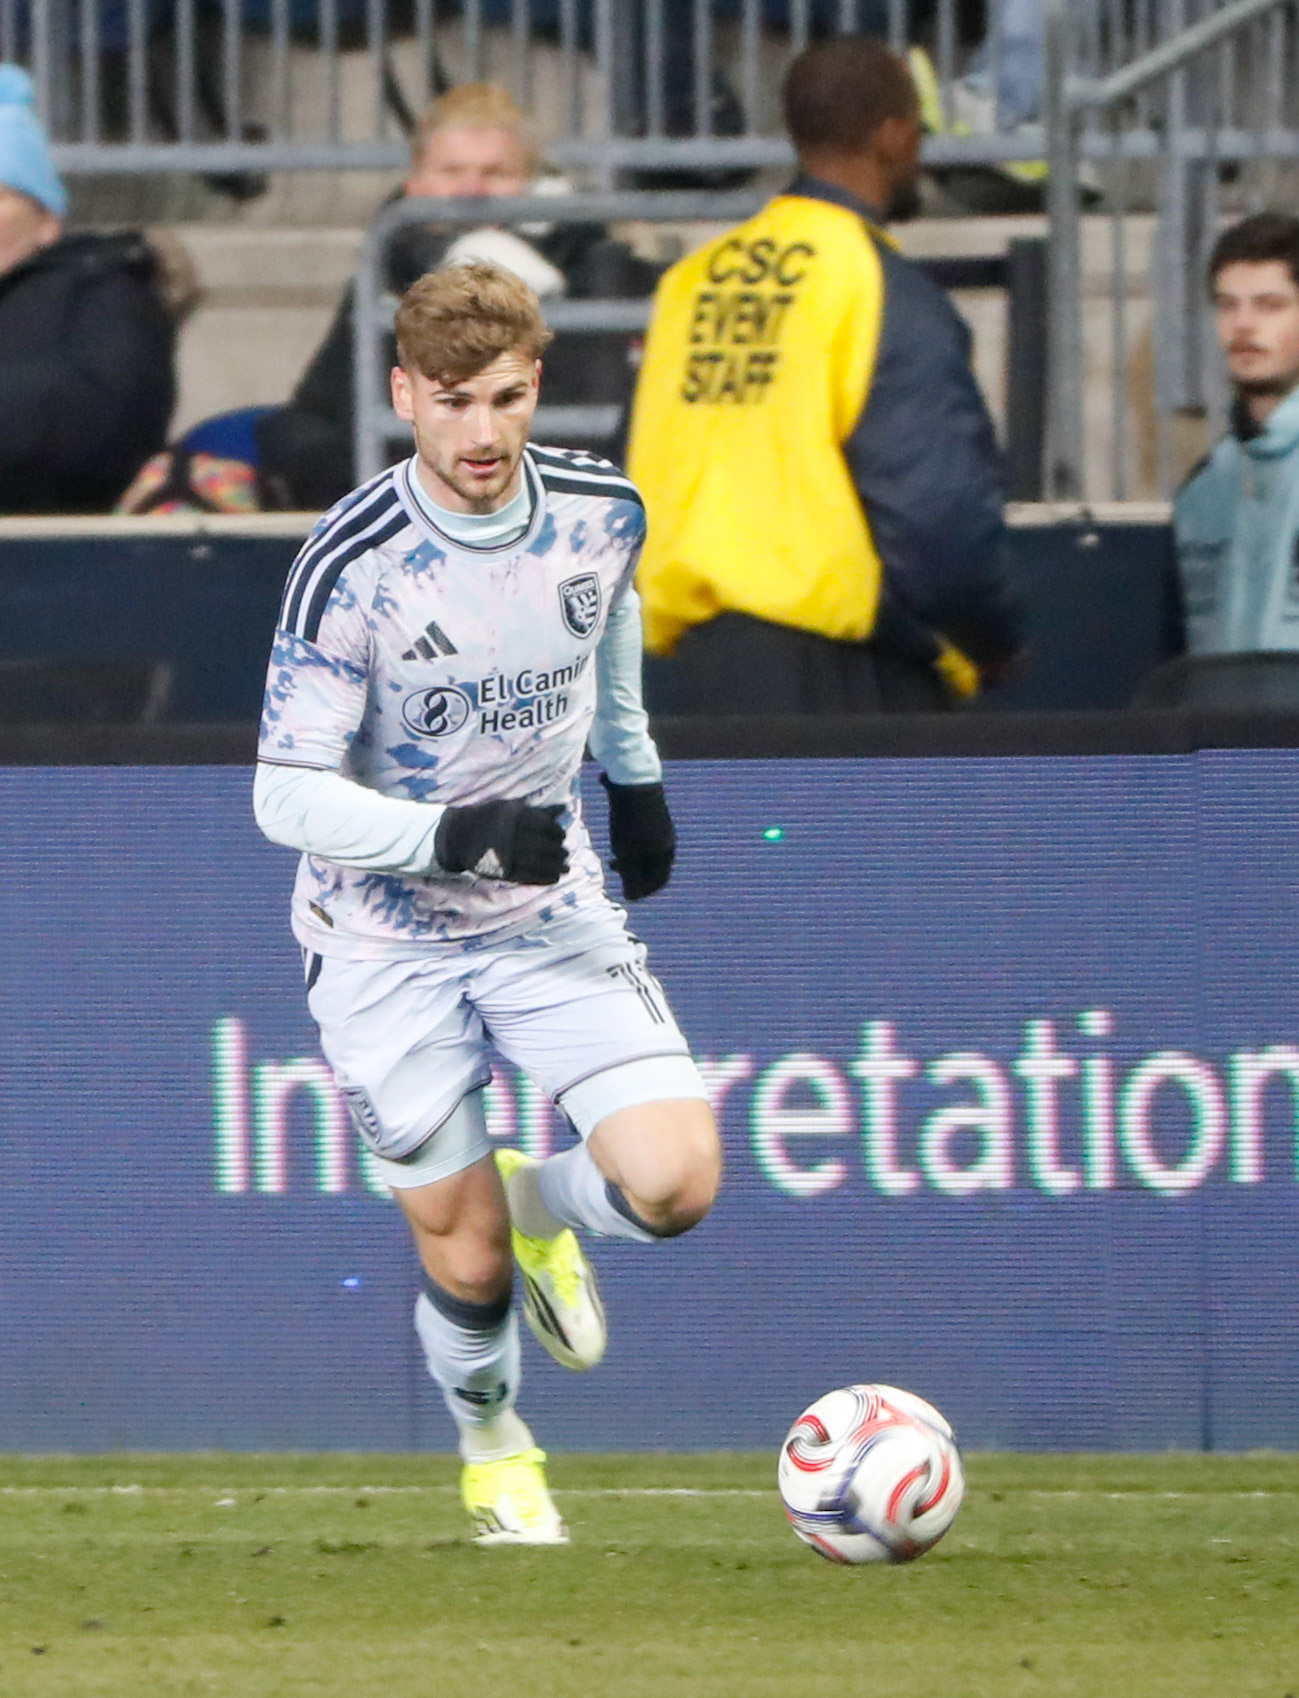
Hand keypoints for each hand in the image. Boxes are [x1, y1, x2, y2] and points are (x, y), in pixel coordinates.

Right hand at [434, 800, 567, 884]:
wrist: (459, 837)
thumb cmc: (488, 818)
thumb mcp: (510, 808)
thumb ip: (537, 811)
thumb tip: (563, 810)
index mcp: (515, 817)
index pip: (546, 826)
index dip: (557, 832)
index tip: (561, 836)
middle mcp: (513, 836)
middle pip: (545, 846)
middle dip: (559, 852)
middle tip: (565, 853)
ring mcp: (508, 855)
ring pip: (540, 863)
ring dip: (556, 867)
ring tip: (565, 868)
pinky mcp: (503, 871)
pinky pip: (529, 877)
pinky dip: (544, 879)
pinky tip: (555, 877)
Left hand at [601, 775, 675, 900]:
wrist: (634, 781)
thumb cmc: (630, 822)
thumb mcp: (628, 855)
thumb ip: (631, 878)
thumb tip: (631, 897)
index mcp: (665, 853)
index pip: (659, 881)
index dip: (642, 891)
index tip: (626, 893)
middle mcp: (667, 840)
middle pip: (652, 865)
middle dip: (634, 872)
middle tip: (615, 868)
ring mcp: (660, 824)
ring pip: (645, 848)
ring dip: (630, 856)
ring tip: (613, 852)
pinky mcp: (650, 810)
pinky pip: (639, 831)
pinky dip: (628, 839)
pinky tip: (614, 830)